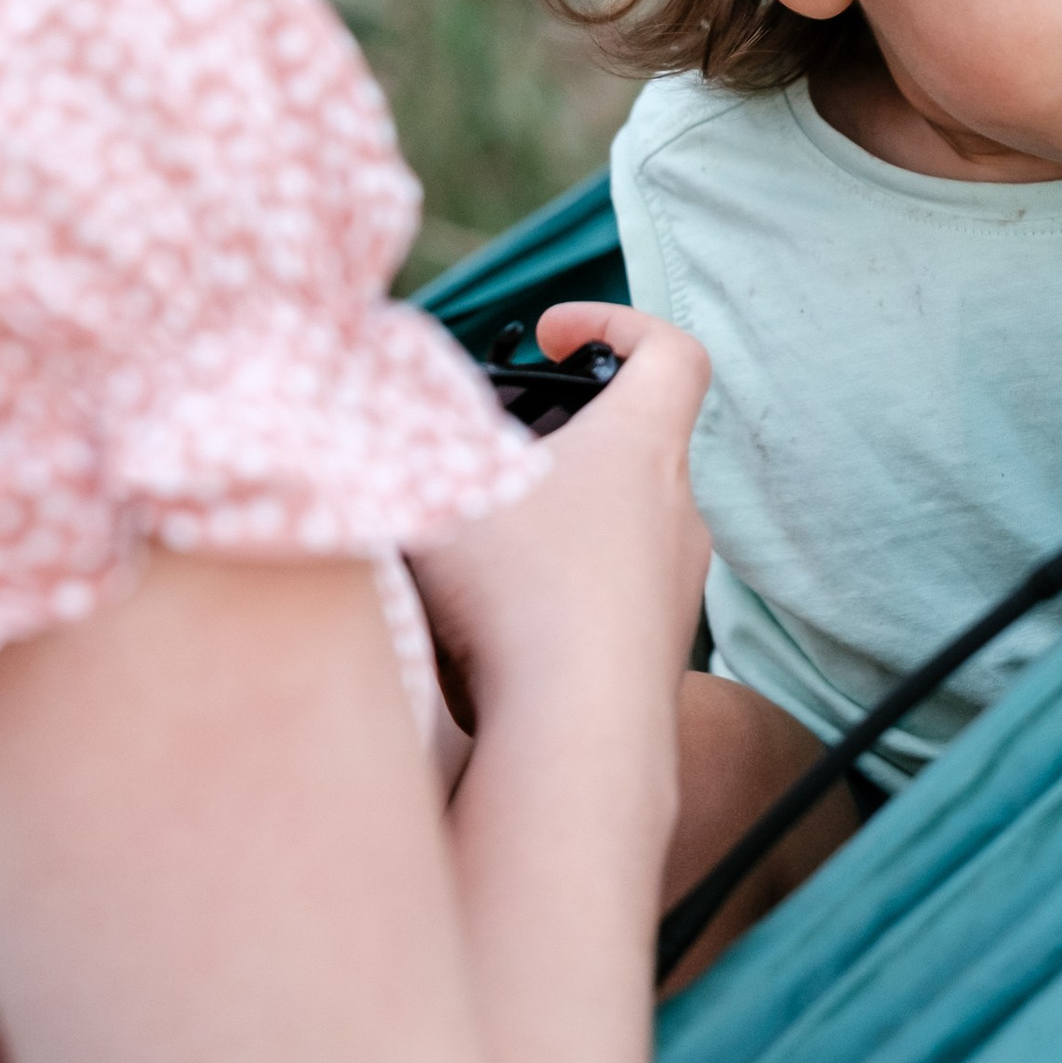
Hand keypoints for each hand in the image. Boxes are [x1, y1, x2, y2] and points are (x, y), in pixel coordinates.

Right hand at [413, 300, 708, 733]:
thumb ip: (407, 422)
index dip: (618, 325)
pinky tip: (490, 626)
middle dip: (557, 438)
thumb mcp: (442, 479)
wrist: (580, 737)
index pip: (673, 352)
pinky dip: (556, 593)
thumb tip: (384, 394)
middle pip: (631, 442)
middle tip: (486, 455)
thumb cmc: (518, 592)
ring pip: (614, 526)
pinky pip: (607, 599)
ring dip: (552, 522)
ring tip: (474, 546)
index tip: (552, 338)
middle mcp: (677, 512)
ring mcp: (674, 589)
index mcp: (643, 448)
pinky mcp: (656, 654)